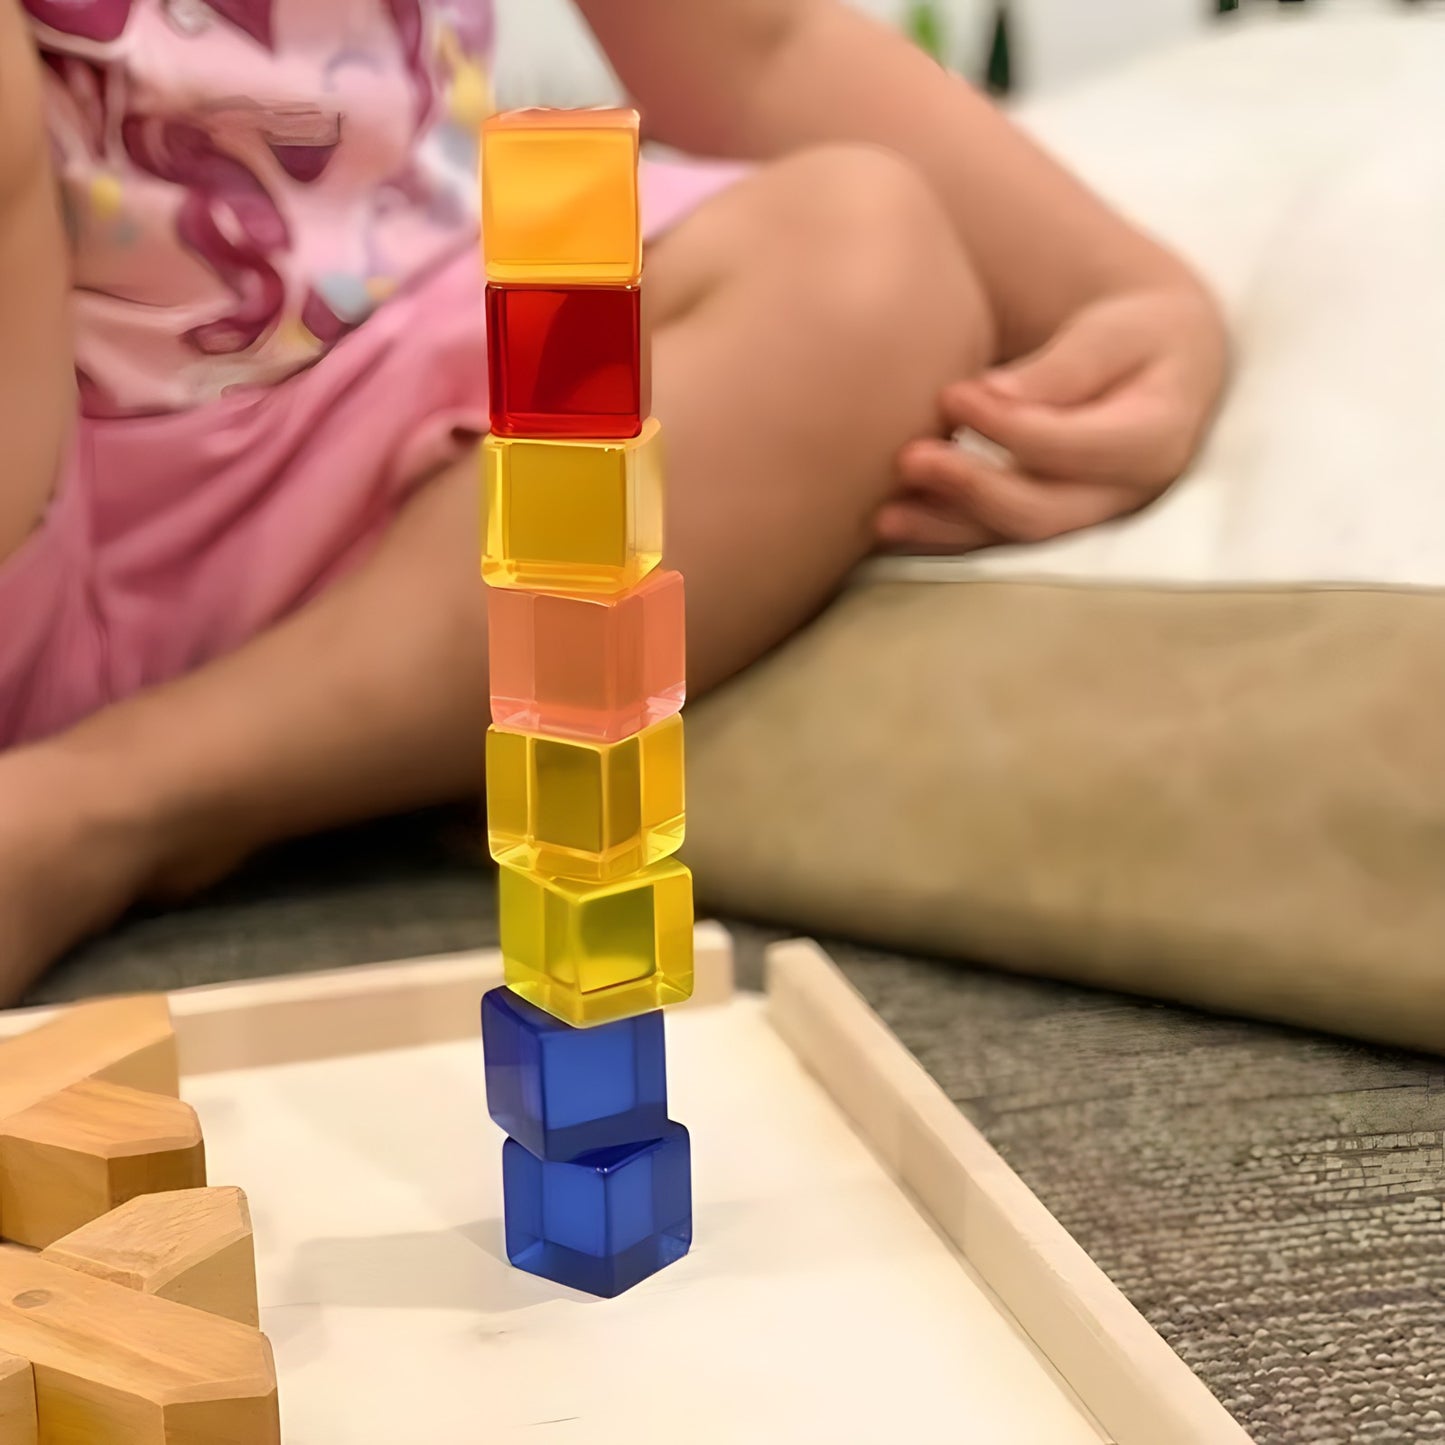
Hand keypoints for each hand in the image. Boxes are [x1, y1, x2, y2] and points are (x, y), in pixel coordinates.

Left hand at [876, 286, 1227, 552]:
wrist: (1158, 369)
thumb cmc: (1136, 337)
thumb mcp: (1115, 332)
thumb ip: (1064, 367)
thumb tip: (997, 395)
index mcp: (1154, 440)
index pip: (1073, 446)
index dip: (1009, 426)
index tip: (952, 395)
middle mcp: (1122, 494)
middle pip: (1041, 509)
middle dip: (971, 488)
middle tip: (909, 459)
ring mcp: (1084, 517)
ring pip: (1010, 536)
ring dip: (945, 527)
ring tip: (885, 515)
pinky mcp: (1048, 522)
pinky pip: (991, 539)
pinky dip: (940, 534)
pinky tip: (893, 524)